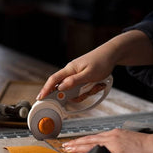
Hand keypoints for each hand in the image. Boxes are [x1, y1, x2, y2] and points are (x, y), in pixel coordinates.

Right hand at [37, 30, 152, 99]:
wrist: (111, 54)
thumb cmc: (101, 61)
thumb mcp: (89, 74)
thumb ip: (74, 81)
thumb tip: (61, 88)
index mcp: (70, 70)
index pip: (53, 80)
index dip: (46, 89)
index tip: (40, 98)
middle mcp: (71, 72)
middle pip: (65, 89)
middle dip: (76, 95)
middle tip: (88, 91)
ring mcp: (76, 75)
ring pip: (75, 90)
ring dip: (87, 92)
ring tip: (98, 85)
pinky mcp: (82, 77)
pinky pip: (82, 88)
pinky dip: (90, 89)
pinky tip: (99, 84)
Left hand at [62, 111, 152, 152]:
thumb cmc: (148, 145)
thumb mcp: (130, 140)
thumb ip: (119, 143)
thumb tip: (111, 149)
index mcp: (115, 134)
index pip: (95, 138)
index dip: (83, 141)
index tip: (74, 142)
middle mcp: (112, 137)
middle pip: (89, 139)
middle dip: (76, 142)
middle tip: (64, 145)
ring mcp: (113, 143)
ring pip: (90, 144)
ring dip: (77, 146)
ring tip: (67, 149)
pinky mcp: (117, 151)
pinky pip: (98, 151)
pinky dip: (87, 152)